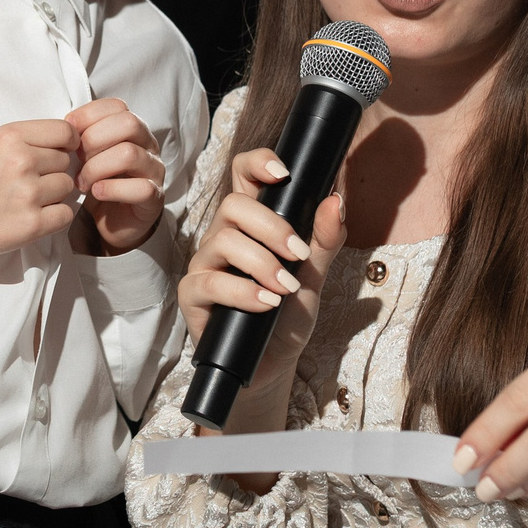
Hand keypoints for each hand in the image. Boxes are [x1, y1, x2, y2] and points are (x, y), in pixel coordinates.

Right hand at [0, 119, 80, 280]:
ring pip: (67, 187)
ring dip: (53, 194)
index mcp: (10, 138)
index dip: (68, 142)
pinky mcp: (32, 224)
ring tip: (26, 199)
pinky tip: (33, 215)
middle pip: (66, 162)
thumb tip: (58, 140)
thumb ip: (21, 139)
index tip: (64, 150)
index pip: (64, 132)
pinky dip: (54, 216)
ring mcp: (28, 194)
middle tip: (28, 182)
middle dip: (52, 170)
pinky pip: (65, 214)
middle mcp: (22, 162)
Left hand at [68, 98, 165, 254]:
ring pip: (130, 154)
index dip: (89, 115)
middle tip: (76, 158)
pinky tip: (96, 193)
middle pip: (128, 123)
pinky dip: (112, 189)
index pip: (117, 106)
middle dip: (94, 138)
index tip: (69, 132)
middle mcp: (148, 145)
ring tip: (81, 181)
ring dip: (97, 167)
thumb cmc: (99, 183)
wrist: (114, 222)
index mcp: (133, 129)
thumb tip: (63, 127)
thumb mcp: (88, 155)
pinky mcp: (154, 198)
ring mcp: (154, 171)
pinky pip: (140, 188)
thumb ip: (81, 137)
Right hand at [177, 145, 345, 433]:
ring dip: (262, 263)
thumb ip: (325, 239)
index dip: (257, 163)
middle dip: (272, 227)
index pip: (243, 176)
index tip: (283, 173)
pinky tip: (266, 305)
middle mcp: (223, 237)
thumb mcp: (313, 276)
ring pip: (224, 240)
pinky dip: (244, 292)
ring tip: (285, 289)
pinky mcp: (193, 295)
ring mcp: (205, 264)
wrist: (271, 364)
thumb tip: (334, 200)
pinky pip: (211, 282)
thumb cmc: (287, 315)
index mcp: (250, 224)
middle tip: (298, 255)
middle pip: (234, 204)